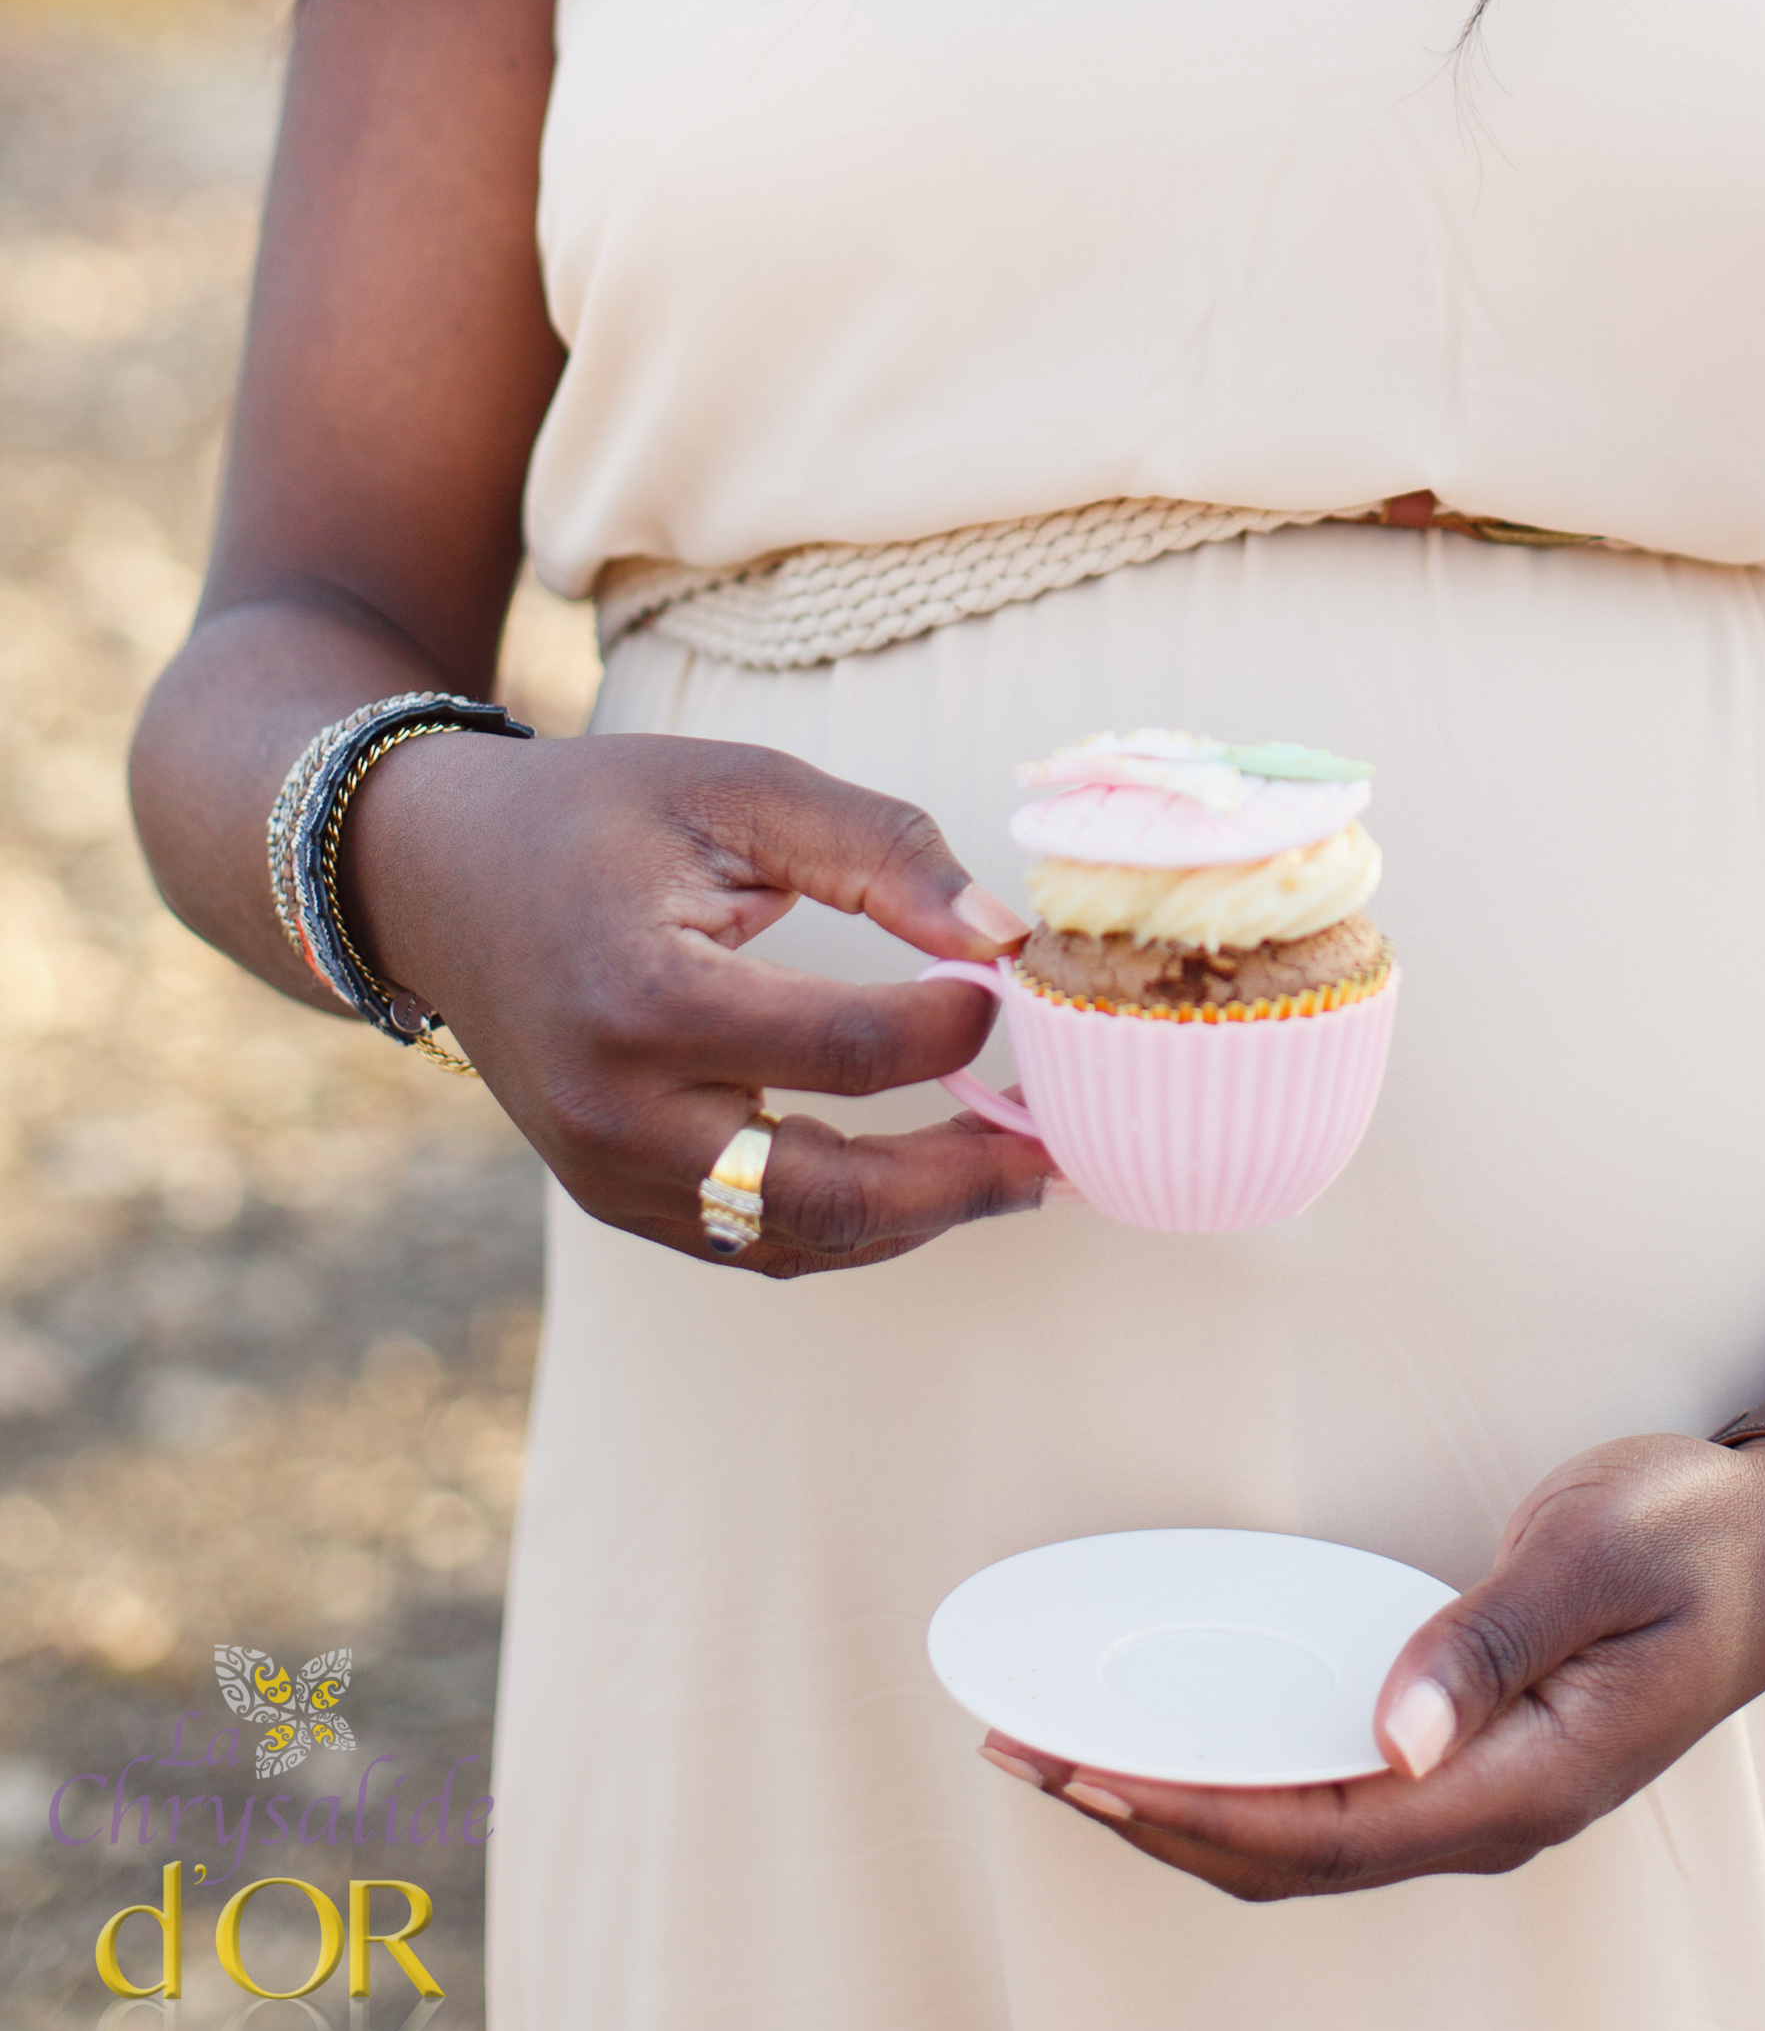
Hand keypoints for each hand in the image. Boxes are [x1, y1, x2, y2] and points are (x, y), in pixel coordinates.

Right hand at [342, 725, 1055, 1276]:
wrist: (440, 875)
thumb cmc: (602, 815)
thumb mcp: (741, 790)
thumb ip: (882, 850)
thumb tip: (1005, 937)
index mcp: (648, 1003)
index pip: (847, 1054)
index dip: (951, 1030)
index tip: (1009, 983)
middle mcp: (618, 1116)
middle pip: (828, 1195)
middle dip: (960, 1182)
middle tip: (1059, 1155)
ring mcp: (606, 1175)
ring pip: (794, 1240)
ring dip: (916, 1218)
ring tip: (1016, 1174)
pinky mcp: (610, 1197)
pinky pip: (748, 1240)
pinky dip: (845, 1220)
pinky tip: (924, 1178)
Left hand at [982, 1427, 1764, 1897]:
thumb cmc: (1692, 1536)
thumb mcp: (1595, 1556)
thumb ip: (1491, 1641)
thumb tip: (1391, 1734)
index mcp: (1526, 1786)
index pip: (1328, 1832)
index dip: (1200, 1813)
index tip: (1092, 1776)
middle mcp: (1495, 1814)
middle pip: (1296, 1855)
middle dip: (1157, 1817)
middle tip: (1031, 1757)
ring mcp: (1485, 1792)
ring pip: (1308, 1835)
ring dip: (1189, 1804)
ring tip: (1072, 1756)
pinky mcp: (1474, 1753)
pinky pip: (1337, 1793)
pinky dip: (1248, 1775)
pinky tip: (1189, 1740)